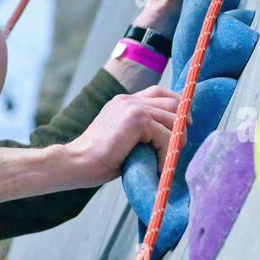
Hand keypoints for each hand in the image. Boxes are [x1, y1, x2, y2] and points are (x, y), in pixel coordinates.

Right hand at [65, 85, 190, 184]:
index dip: (176, 107)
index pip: (160, 92)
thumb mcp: (120, 139)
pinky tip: (157, 167)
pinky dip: (167, 154)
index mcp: (123, 102)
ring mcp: (132, 107)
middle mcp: (128, 100)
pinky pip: (167, 135)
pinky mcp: (137, 119)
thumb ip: (139, 133)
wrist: (76, 163)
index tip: (182, 127)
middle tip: (178, 147)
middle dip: (182, 125)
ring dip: (176, 142)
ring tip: (166, 161)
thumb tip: (167, 140)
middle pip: (173, 102)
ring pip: (174, 119)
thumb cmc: (95, 160)